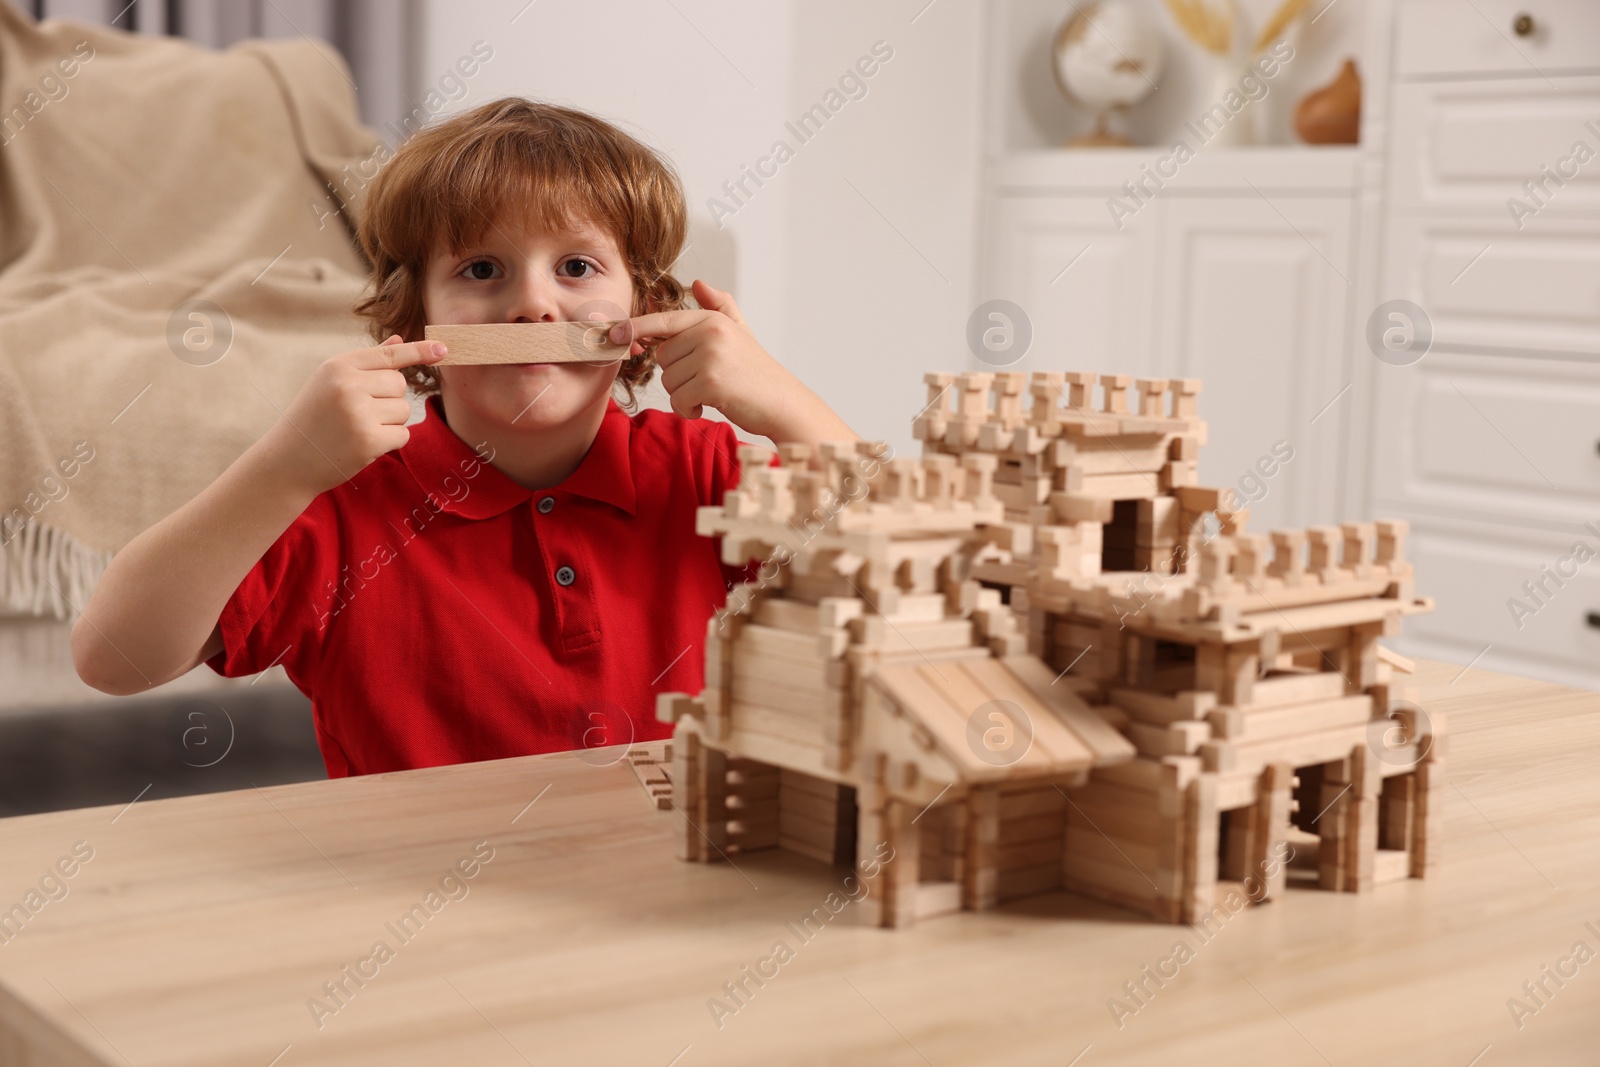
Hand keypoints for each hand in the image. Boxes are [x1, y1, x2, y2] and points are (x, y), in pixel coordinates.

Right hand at [263, 335, 444, 496]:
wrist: (287, 460)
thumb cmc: (312, 418)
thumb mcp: (331, 383)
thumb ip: (367, 363)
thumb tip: (399, 341)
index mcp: (337, 365)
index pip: (389, 355)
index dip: (419, 351)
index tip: (444, 349)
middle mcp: (348, 384)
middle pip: (401, 384)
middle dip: (389, 399)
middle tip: (359, 413)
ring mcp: (358, 412)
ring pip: (404, 410)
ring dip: (390, 422)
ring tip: (358, 428)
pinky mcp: (368, 439)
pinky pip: (402, 434)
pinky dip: (390, 441)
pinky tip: (363, 444)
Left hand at [608, 280, 853, 445]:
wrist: (783, 404)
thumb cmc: (757, 373)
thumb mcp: (740, 333)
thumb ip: (720, 307)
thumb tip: (698, 283)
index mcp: (712, 319)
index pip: (663, 321)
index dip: (634, 328)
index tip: (612, 335)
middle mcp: (710, 332)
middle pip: (662, 357)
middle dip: (678, 375)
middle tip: (707, 381)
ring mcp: (711, 355)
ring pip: (668, 380)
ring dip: (684, 395)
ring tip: (712, 394)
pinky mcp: (711, 382)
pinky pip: (678, 399)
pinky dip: (688, 409)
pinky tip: (708, 407)